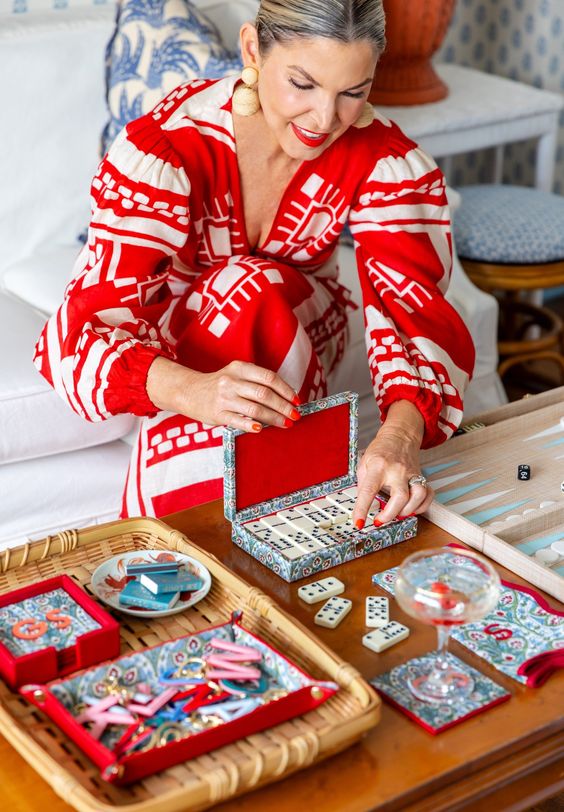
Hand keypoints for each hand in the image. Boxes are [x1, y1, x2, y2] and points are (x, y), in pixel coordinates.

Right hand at [146, 357, 299, 431]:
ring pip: (255, 409)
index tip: (297, 400)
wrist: (189, 391)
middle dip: (284, 406)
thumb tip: (286, 397)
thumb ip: (257, 382)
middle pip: (265, 394)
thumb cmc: (220, 385)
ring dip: (274, 418)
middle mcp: (231, 381)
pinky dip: (252, 426)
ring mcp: (224, 398)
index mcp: (240, 368)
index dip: (286, 390)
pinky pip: (238, 421)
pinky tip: (262, 429)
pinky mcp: (217, 414)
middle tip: (295, 415)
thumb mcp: (237, 375)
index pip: (269, 377)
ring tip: (285, 424)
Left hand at [352, 401, 433, 526]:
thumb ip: (362, 484)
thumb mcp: (364, 463)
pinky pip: (428, 494)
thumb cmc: (381, 450)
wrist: (399, 436)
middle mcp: (397, 470)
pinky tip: (412, 508)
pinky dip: (422, 506)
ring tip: (397, 513)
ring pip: (418, 495)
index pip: (368, 490)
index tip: (358, 522)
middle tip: (380, 520)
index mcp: (378, 466)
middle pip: (400, 496)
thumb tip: (364, 505)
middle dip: (390, 514)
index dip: (362, 509)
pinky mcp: (421, 476)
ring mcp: (411, 473)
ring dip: (408, 510)